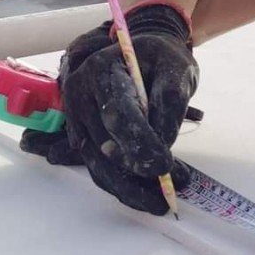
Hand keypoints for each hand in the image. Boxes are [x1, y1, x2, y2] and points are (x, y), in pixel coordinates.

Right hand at [21, 3, 198, 214]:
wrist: (147, 55)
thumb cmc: (162, 58)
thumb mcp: (177, 70)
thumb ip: (170, 103)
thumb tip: (163, 144)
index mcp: (102, 71)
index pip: (118, 113)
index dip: (140, 143)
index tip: (165, 165)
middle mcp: (80, 95)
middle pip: (106, 145)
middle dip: (141, 171)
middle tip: (177, 184)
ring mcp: (77, 119)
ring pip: (100, 165)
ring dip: (132, 187)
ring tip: (165, 199)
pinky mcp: (83, 137)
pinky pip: (100, 167)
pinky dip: (123, 185)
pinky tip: (148, 195)